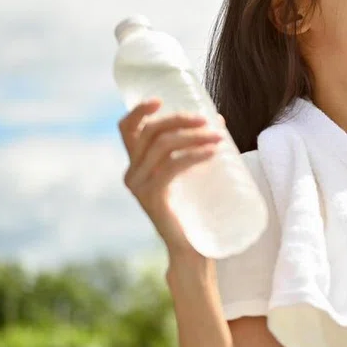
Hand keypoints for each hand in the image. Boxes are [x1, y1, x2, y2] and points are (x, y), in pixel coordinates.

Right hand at [118, 99, 223, 257]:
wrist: (191, 248)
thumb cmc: (193, 208)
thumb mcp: (189, 172)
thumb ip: (196, 147)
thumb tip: (217, 120)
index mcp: (136, 164)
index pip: (127, 129)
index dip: (139, 111)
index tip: (160, 99)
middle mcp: (132, 173)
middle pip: (151, 132)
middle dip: (180, 119)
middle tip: (208, 121)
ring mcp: (140, 186)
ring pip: (164, 146)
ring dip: (194, 136)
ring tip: (219, 137)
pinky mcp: (153, 198)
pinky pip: (173, 167)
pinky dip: (195, 155)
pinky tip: (213, 151)